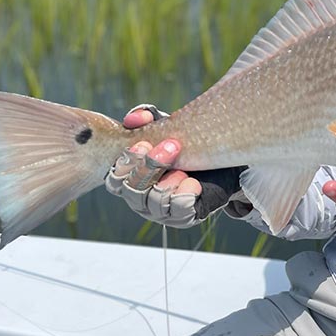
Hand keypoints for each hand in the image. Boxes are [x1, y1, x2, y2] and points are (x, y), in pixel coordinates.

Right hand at [106, 104, 204, 227]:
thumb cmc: (185, 145)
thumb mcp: (166, 127)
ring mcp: (160, 211)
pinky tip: (194, 183)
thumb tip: (134, 119)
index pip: (115, 178)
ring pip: (155, 201)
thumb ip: (147, 118)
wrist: (219, 163)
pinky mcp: (182, 217)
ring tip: (185, 169)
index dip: (126, 162)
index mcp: (131, 178)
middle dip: (151, 166)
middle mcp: (141, 197)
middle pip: (132, 190)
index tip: (144, 143)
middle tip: (173, 146)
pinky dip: (186, 193)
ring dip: (169, 181)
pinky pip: (179, 210)